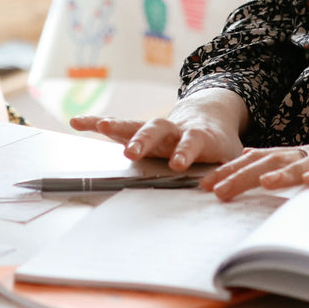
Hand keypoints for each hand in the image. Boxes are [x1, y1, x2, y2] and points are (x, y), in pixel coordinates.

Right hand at [70, 88, 247, 171]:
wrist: (210, 116)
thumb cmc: (221, 144)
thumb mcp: (232, 158)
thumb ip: (230, 172)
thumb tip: (231, 192)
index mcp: (198, 136)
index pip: (191, 142)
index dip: (184, 151)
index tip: (178, 163)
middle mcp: (174, 128)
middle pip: (158, 129)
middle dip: (145, 140)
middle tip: (133, 153)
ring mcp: (156, 127)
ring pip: (136, 124)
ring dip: (119, 127)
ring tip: (101, 127)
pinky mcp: (141, 129)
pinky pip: (118, 125)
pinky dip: (97, 123)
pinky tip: (76, 122)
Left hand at [202, 144, 308, 204]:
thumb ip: (284, 170)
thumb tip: (250, 164)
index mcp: (298, 157)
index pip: (257, 160)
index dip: (230, 170)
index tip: (203, 185)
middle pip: (268, 160)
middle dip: (238, 174)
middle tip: (213, 189)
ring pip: (295, 164)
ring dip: (272, 172)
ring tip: (252, 183)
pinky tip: (298, 181)